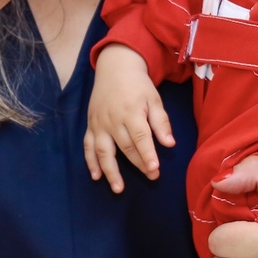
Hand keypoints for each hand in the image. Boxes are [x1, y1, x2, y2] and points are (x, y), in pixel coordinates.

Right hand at [83, 45, 173, 191]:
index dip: (147, 154)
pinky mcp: (90, 125)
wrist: (115, 68)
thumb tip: (170, 144)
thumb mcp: (154, 99)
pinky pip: (88, 146)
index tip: (155, 169)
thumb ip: (161, 122)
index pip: (140, 137)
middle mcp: (113, 120)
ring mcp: (99, 124)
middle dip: (139, 164)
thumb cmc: (138, 85)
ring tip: (118, 188)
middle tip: (152, 177)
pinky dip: (90, 162)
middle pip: (126, 147)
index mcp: (131, 112)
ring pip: (104, 151)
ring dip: (110, 171)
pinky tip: (96, 176)